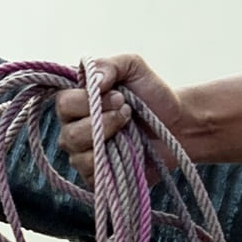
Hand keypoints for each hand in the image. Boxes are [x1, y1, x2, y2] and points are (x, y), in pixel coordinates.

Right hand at [59, 53, 186, 173]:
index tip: (119, 96)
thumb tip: (93, 82)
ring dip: (108, 138)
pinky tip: (125, 151)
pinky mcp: (96, 175)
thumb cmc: (153, 96)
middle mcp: (74, 128)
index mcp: (77, 102)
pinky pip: (89, 173)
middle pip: (68, 133)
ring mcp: (83, 154)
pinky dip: (108, 162)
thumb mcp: (133, 67)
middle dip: (102, 122)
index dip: (89, 101)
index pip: (63, 103)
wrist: (179, 126)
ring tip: (129, 129)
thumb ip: (109, 65)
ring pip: (77, 154)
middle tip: (127, 112)